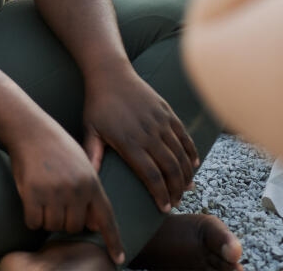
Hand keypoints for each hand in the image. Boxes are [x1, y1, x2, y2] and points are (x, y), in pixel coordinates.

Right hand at [6, 115, 125, 264]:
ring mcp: (54, 192)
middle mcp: (75, 189)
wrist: (30, 129)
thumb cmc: (56, 147)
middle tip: (55, 201)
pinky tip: (30, 200)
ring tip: (42, 196)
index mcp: (91, 182)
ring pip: (52, 226)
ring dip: (46, 218)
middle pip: (73, 227)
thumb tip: (94, 225)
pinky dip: (31, 217)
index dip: (113, 240)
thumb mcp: (81, 165)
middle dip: (64, 220)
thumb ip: (90, 194)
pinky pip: (33, 222)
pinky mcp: (33, 194)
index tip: (118, 259)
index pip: (106, 218)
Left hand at [82, 67, 198, 212]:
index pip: (151, 175)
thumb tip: (89, 176)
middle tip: (177, 203)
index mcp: (129, 142)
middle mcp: (148, 133)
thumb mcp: (90, 130)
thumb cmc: (98, 105)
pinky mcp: (168, 112)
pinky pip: (184, 135)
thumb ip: (93, 154)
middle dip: (176, 189)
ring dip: (186, 174)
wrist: (110, 74)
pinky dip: (191, 151)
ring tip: (187, 189)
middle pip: (170, 168)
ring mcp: (160, 122)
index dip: (160, 194)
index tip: (164, 208)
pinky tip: (194, 165)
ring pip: (180, 154)